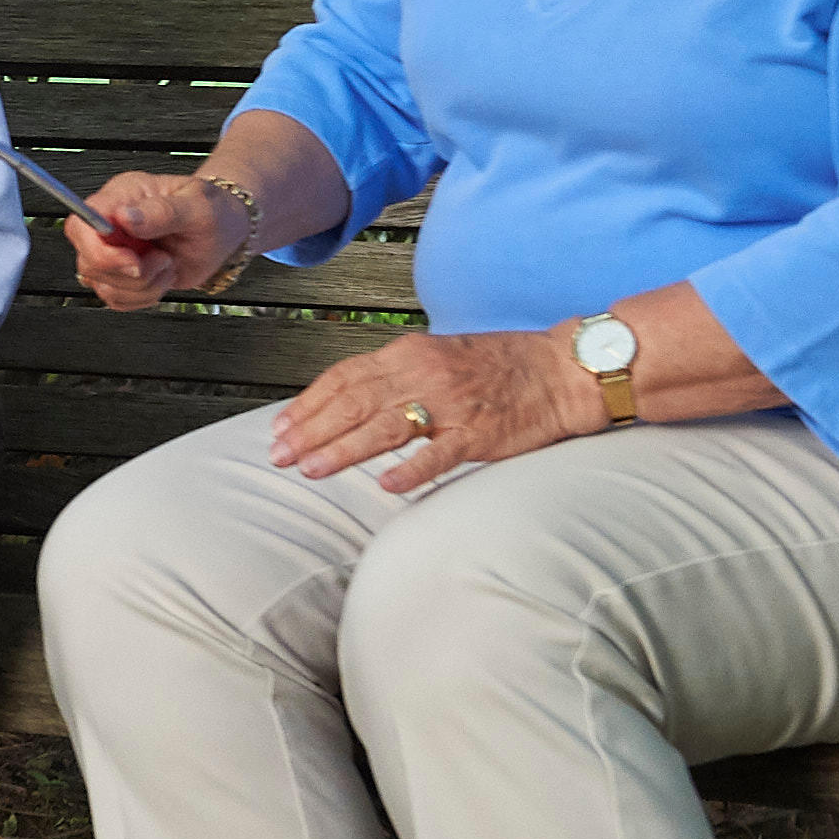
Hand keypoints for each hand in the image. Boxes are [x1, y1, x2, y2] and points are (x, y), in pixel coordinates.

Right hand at [68, 173, 248, 309]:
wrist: (225, 229)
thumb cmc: (213, 210)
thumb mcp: (197, 206)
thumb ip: (161, 212)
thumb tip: (125, 217)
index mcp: (122, 197)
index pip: (82, 221)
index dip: (97, 248)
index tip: (132, 259)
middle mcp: (112, 224)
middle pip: (87, 259)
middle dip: (126, 273)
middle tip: (160, 261)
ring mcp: (116, 252)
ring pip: (102, 285)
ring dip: (140, 287)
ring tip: (166, 265)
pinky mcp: (124, 275)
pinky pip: (116, 299)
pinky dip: (142, 298)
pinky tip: (161, 278)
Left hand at [271, 328, 600, 493]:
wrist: (560, 370)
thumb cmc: (497, 367)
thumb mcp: (435, 358)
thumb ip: (392, 377)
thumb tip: (345, 401)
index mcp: (407, 354)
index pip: (343, 378)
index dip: (307, 404)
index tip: (279, 429)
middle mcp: (422, 374)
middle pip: (353, 403)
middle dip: (310, 431)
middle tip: (279, 457)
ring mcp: (451, 404)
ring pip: (385, 427)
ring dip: (342, 449)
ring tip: (311, 470)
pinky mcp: (479, 433)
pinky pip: (440, 454)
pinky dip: (412, 469)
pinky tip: (385, 485)